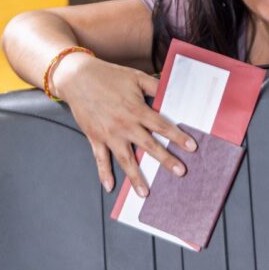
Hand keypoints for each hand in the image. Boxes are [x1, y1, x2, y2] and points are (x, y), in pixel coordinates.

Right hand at [54, 52, 196, 196]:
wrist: (77, 77)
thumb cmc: (109, 76)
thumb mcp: (136, 77)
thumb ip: (155, 86)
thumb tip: (173, 91)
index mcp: (137, 110)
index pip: (162, 126)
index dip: (178, 137)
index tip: (191, 148)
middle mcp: (124, 125)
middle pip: (149, 146)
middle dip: (166, 160)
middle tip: (180, 172)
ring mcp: (109, 134)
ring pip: (125, 160)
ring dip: (136, 177)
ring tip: (145, 193)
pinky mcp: (94, 138)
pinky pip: (100, 159)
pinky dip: (104, 174)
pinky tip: (110, 187)